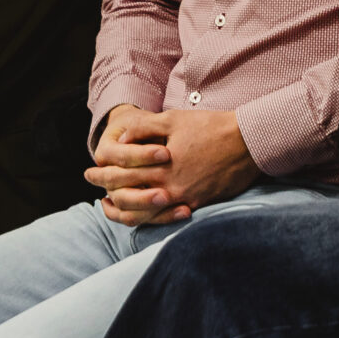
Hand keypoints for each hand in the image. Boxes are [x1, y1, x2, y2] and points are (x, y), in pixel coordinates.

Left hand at [87, 105, 258, 225]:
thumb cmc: (210, 127)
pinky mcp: (199, 205)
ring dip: (125, 210)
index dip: (102, 173)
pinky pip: (168, 218)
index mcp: (161, 165)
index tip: (89, 172)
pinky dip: (150, 217)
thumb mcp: (174, 119)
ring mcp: (185, 199)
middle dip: (107, 191)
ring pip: (145, 214)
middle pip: (128, 196)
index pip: (121, 175)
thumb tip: (121, 139)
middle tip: (94, 188)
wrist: (248, 142)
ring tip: (110, 207)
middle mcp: (170, 187)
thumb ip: (144, 128)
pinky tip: (143, 213)